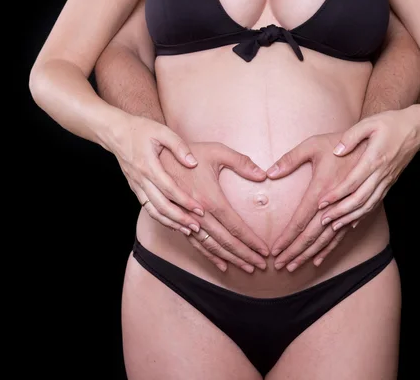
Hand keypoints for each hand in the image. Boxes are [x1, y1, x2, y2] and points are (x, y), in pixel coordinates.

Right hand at [109, 115, 204, 234]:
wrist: (115, 132)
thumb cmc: (140, 129)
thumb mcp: (162, 131)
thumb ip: (178, 146)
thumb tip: (193, 162)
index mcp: (149, 166)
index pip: (170, 189)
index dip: (185, 201)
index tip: (200, 209)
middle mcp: (141, 179)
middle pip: (161, 205)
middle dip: (180, 218)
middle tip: (197, 227)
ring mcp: (137, 185)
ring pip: (153, 210)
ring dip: (170, 222)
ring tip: (187, 230)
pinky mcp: (135, 188)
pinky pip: (148, 207)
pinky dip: (160, 218)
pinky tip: (173, 223)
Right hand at [159, 142, 268, 272]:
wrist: (155, 156)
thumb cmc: (189, 152)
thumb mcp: (217, 151)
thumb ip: (241, 162)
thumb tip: (263, 175)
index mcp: (210, 199)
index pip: (235, 226)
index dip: (251, 241)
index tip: (265, 251)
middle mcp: (198, 214)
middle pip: (226, 241)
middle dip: (245, 256)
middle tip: (261, 266)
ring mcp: (187, 220)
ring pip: (211, 246)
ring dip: (230, 259)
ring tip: (247, 268)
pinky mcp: (179, 221)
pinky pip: (195, 244)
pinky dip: (209, 256)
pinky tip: (221, 264)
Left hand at [265, 133, 366, 270]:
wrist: (374, 143)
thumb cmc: (339, 142)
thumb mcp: (313, 145)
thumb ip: (290, 159)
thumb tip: (269, 173)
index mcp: (322, 189)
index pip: (301, 221)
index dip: (287, 238)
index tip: (274, 250)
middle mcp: (334, 204)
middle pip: (312, 235)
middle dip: (294, 252)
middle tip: (279, 266)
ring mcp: (346, 209)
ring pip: (326, 239)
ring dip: (309, 254)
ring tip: (294, 267)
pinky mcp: (355, 211)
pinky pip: (341, 235)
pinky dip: (328, 249)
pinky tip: (318, 260)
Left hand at [319, 108, 419, 230]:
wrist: (418, 128)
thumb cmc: (391, 123)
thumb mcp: (369, 123)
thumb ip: (351, 136)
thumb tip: (337, 151)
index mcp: (374, 159)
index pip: (353, 182)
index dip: (336, 194)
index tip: (321, 203)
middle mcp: (381, 174)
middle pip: (359, 199)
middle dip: (340, 212)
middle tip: (322, 220)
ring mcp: (387, 180)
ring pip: (368, 205)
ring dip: (350, 217)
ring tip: (333, 226)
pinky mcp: (389, 183)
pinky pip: (375, 203)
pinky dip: (363, 215)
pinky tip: (351, 222)